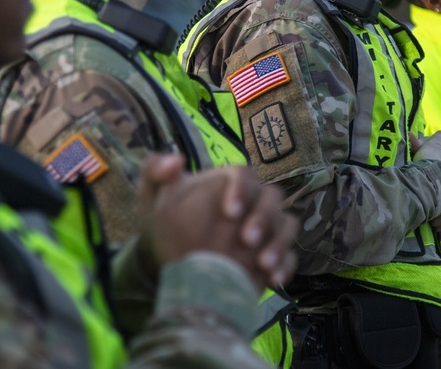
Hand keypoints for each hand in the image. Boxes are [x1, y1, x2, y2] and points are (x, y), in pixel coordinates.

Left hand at [135, 155, 297, 290]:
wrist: (170, 260)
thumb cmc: (163, 222)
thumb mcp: (151, 197)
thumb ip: (155, 172)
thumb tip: (176, 159)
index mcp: (226, 182)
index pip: (243, 174)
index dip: (241, 190)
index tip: (230, 212)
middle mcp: (251, 201)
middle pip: (271, 197)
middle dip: (264, 217)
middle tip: (246, 239)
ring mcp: (264, 229)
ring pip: (287, 224)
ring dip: (278, 242)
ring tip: (263, 264)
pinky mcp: (271, 255)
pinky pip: (289, 257)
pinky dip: (285, 266)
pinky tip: (272, 280)